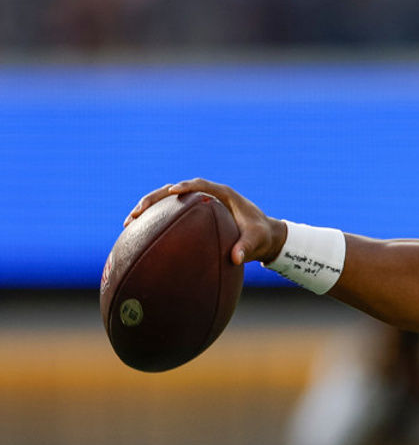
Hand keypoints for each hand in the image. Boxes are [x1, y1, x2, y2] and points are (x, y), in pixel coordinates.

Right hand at [124, 178, 285, 265]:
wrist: (263, 237)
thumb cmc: (261, 236)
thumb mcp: (257, 241)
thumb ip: (247, 247)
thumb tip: (235, 258)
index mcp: (223, 194)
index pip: (201, 185)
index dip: (186, 186)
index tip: (172, 192)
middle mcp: (207, 196)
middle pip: (175, 191)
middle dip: (155, 199)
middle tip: (138, 212)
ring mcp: (197, 205)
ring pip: (167, 203)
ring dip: (148, 210)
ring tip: (129, 224)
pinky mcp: (192, 216)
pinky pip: (169, 216)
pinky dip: (154, 223)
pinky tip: (137, 237)